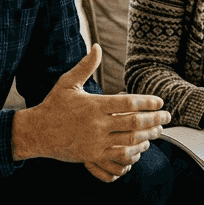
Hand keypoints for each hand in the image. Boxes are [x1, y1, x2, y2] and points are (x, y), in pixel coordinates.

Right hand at [13, 44, 170, 181]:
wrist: (37, 133)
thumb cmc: (53, 105)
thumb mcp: (67, 83)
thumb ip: (85, 66)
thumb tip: (97, 47)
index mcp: (94, 105)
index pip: (128, 103)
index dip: (147, 102)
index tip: (159, 101)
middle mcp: (97, 125)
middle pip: (134, 123)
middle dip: (154, 120)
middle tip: (166, 117)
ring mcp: (95, 143)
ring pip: (130, 142)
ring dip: (148, 137)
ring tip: (158, 132)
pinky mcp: (93, 156)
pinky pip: (119, 157)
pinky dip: (134, 153)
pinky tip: (141, 147)